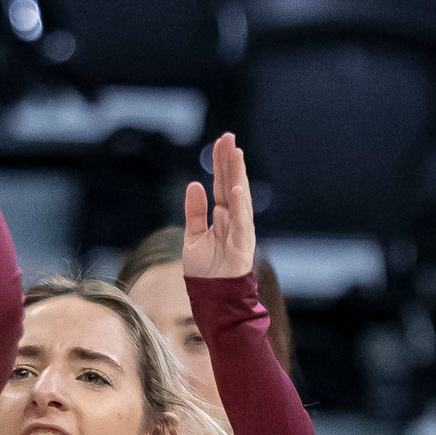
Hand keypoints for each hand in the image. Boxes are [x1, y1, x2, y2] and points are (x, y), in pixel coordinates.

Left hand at [184, 132, 255, 278]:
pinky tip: (238, 188)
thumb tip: (195, 184)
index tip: (221, 141)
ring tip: (235, 153)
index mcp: (222, 215)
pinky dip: (240, 206)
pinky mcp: (242, 245)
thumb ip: (194, 211)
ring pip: (239, 197)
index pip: (222, 183)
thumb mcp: (193, 236)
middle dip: (230, 160)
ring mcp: (240, 230)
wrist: (212, 298)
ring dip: (238, 175)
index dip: (221, 163)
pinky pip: (241, 222)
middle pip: (232, 184)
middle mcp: (234, 219)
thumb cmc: (205, 270)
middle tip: (228, 136)